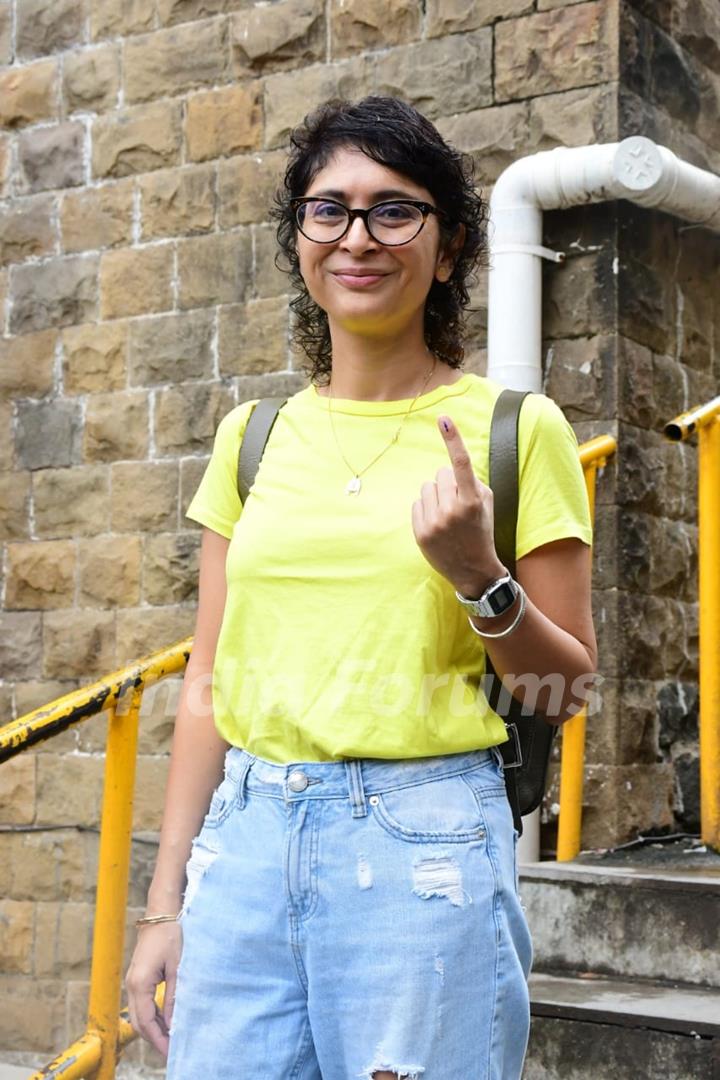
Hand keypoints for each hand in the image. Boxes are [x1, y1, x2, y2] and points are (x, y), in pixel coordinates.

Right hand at [125, 920, 182, 1057]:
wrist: (160, 914)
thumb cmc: (170, 936)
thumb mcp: (177, 968)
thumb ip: (174, 997)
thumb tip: (174, 1024)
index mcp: (139, 984)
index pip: (146, 1022)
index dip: (158, 1040)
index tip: (170, 1052)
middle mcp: (131, 985)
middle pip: (139, 1022)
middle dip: (154, 1038)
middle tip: (171, 1050)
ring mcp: (132, 981)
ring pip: (139, 1014)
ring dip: (153, 1028)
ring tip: (171, 1037)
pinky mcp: (138, 977)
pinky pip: (142, 1003)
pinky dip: (152, 1015)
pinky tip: (166, 1019)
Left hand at [411, 414, 504, 596]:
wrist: (473, 570)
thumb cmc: (481, 530)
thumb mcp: (486, 504)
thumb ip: (471, 481)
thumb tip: (450, 464)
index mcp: (472, 501)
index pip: (461, 463)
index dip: (453, 439)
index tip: (444, 419)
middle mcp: (452, 511)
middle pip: (440, 474)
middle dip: (448, 483)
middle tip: (457, 502)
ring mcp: (435, 523)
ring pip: (426, 487)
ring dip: (436, 495)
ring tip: (447, 515)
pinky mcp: (420, 532)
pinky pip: (417, 503)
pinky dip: (426, 509)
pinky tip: (437, 524)